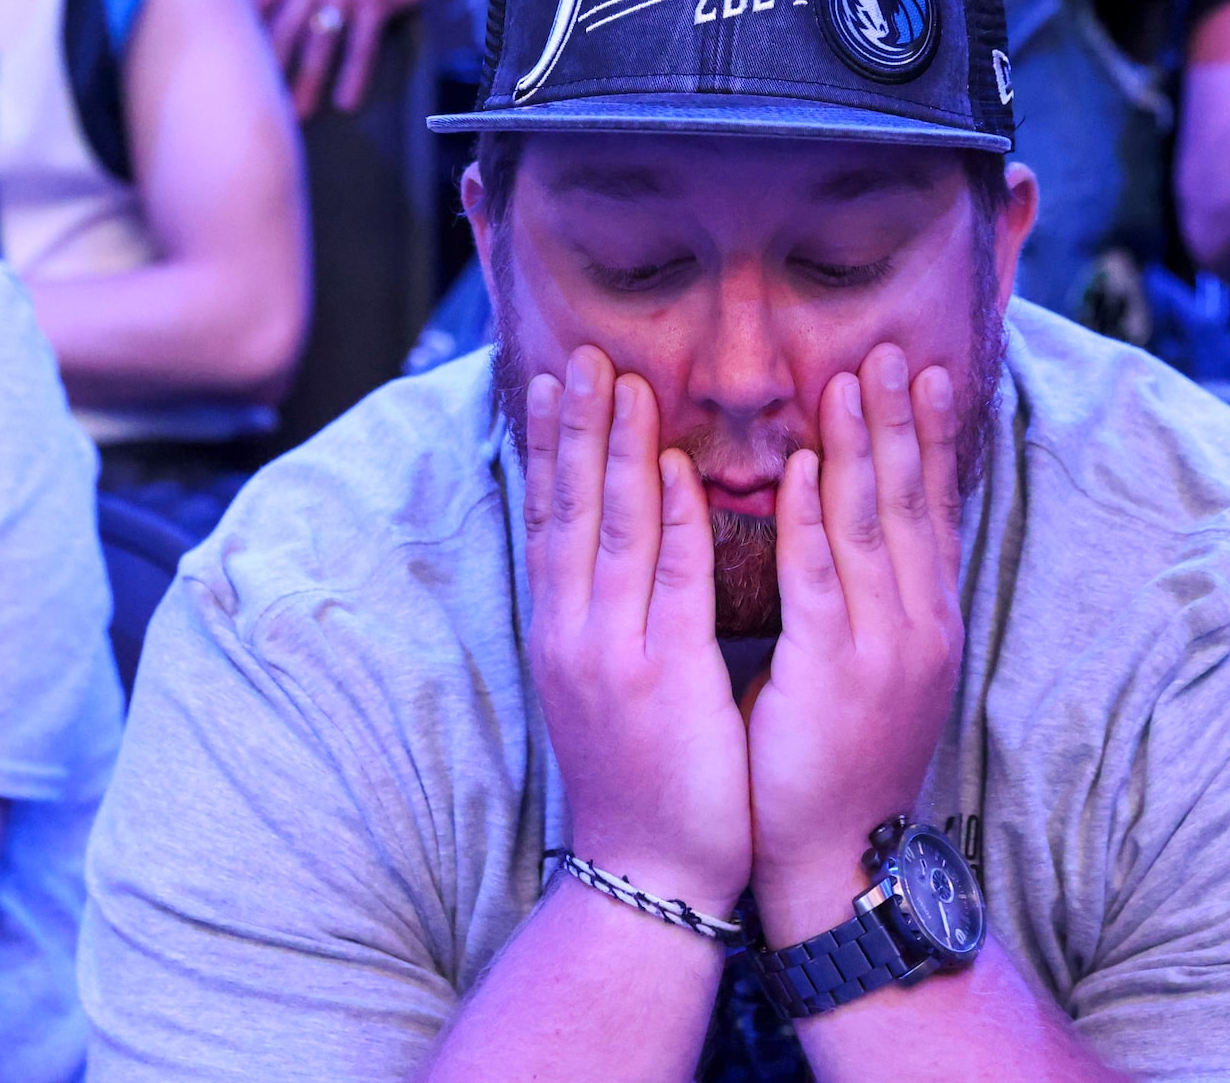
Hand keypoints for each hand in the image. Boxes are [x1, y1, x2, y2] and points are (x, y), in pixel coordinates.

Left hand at [251, 0, 434, 119]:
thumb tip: (252, 16)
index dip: (245, 32)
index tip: (231, 64)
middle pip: (284, 26)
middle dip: (270, 67)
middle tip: (257, 100)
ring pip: (321, 41)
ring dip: (308, 80)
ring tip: (298, 112)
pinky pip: (362, 44)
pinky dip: (354, 74)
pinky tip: (346, 101)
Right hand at [524, 349, 754, 914]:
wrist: (647, 875)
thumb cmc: (641, 776)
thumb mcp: (605, 683)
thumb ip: (609, 613)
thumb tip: (615, 547)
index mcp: (560, 631)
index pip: (550, 518)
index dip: (549, 447)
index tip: (549, 380)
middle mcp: (574, 632)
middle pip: (570, 508)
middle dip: (576, 427)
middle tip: (582, 354)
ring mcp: (614, 653)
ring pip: (616, 529)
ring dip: (619, 450)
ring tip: (622, 382)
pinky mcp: (665, 676)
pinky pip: (674, 582)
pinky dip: (678, 520)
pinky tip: (680, 469)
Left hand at [745, 345, 966, 944]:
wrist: (839, 863)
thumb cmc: (838, 764)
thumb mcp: (870, 670)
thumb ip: (864, 601)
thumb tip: (842, 529)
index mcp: (926, 623)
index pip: (931, 510)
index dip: (927, 439)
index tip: (923, 372)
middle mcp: (918, 625)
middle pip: (909, 502)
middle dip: (899, 421)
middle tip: (892, 349)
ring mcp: (883, 648)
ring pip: (870, 525)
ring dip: (857, 446)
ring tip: (849, 378)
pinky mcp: (833, 672)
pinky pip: (819, 578)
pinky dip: (808, 518)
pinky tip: (798, 468)